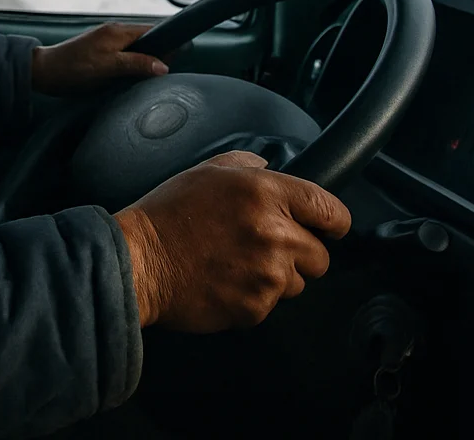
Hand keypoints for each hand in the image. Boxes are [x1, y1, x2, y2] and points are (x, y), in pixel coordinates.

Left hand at [30, 22, 168, 96]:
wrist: (45, 72)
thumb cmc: (73, 67)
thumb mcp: (108, 67)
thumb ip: (136, 64)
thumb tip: (163, 66)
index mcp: (118, 31)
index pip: (153, 31)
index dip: (168, 42)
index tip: (180, 55)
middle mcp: (114, 33)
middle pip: (147, 41)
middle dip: (158, 55)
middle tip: (165, 72)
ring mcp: (107, 43)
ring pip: (136, 50)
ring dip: (144, 62)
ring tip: (151, 77)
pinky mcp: (101, 54)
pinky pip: (125, 57)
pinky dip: (132, 66)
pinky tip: (133, 78)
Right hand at [114, 150, 350, 330]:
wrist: (138, 262)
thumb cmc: (166, 216)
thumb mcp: (206, 171)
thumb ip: (247, 165)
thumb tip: (268, 167)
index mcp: (266, 194)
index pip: (330, 210)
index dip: (335, 221)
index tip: (331, 228)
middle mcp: (274, 234)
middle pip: (321, 256)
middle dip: (300, 252)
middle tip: (265, 247)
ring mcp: (267, 275)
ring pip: (298, 283)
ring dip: (278, 277)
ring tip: (238, 263)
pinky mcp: (255, 308)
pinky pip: (270, 305)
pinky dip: (253, 297)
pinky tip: (226, 280)